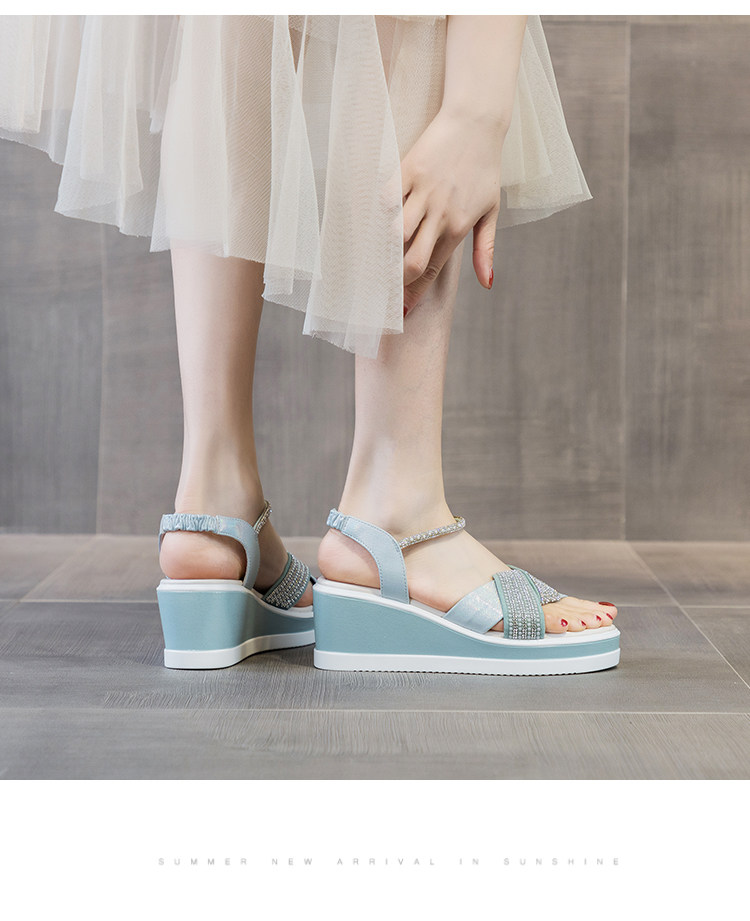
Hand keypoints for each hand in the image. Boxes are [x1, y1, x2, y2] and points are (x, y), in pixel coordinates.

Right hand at [401, 106, 507, 314]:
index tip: (401, 311)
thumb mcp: (491, 212)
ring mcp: (423, 191)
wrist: (478, 122)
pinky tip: (383, 216)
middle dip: (397, 280)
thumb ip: (485, 250)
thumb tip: (487, 284)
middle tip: (388, 287)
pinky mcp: (408, 169)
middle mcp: (440, 213)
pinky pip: (387, 198)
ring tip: (382, 256)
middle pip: (411, 260)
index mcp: (458, 227)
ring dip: (387, 247)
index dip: (414, 294)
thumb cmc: (485, 169)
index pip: (431, 270)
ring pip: (396, 232)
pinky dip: (382, 211)